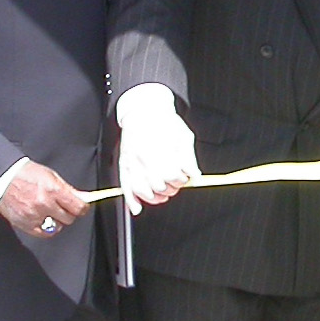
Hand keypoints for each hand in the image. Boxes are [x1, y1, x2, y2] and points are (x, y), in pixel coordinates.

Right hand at [0, 161, 89, 237]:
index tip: (82, 208)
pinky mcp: (24, 223)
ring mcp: (33, 215)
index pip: (77, 207)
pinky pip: (43, 233)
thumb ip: (68, 189)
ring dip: (57, 221)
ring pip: (56, 227)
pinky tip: (44, 220)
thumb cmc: (26, 174)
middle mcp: (44, 204)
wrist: (4, 178)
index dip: (83, 208)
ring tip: (51, 212)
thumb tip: (83, 198)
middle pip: (68, 218)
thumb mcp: (51, 176)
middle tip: (63, 207)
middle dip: (69, 213)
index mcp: (53, 190)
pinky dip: (46, 228)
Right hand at [116, 85, 200, 214]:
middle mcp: (143, 157)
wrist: (144, 111)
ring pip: (142, 191)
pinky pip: (125, 188)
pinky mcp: (124, 166)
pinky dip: (131, 201)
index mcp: (159, 148)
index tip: (184, 176)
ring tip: (164, 192)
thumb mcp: (183, 136)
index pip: (172, 176)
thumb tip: (195, 176)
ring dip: (156, 196)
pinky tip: (137, 209)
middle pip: (158, 185)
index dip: (181, 179)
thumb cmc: (165, 122)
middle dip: (171, 188)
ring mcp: (132, 162)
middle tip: (176, 182)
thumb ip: (189, 158)